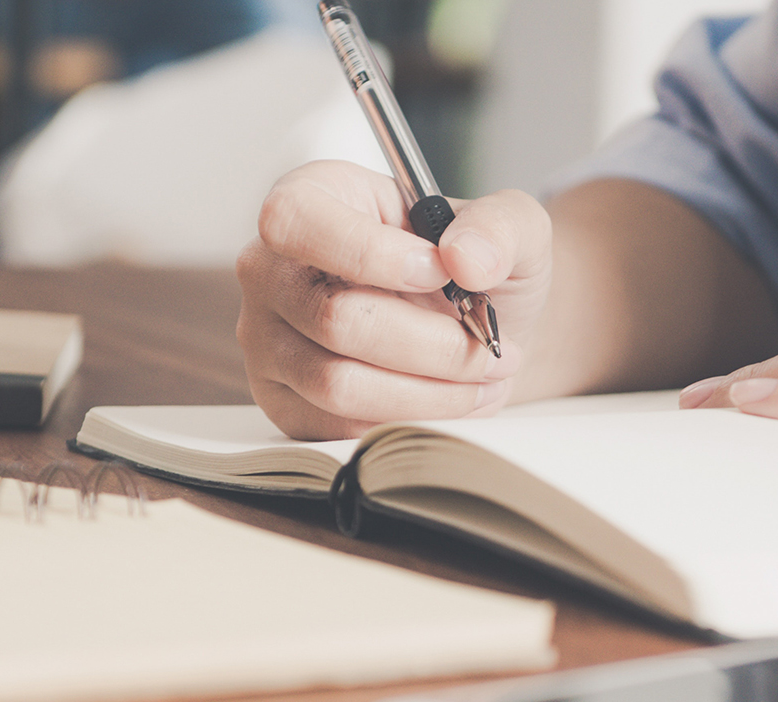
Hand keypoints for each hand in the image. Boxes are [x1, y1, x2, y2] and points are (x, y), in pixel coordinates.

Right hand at [238, 160, 552, 439]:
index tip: (440, 273)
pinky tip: (451, 399)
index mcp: (311, 198)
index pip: (296, 223)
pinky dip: (409, 420)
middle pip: (332, 318)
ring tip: (481, 376)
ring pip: (338, 383)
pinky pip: (339, 426)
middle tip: (489, 346)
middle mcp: (272, 269)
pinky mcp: (284, 401)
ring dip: (427, 391)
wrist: (475, 326)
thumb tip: (466, 258)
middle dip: (431, 343)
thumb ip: (500, 226)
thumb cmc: (474, 268)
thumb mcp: (509, 225)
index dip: (369, 254)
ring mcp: (268, 339)